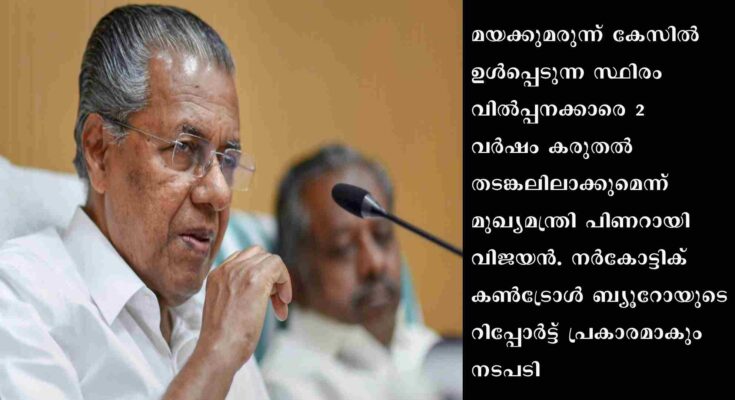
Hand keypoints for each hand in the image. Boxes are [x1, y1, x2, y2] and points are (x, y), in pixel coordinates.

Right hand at [195, 245, 291, 371]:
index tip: (265, 298)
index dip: (260, 275)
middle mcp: (226, 269)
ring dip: (279, 280)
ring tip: (279, 304)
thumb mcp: (226, 308)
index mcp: (216, 275)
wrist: (217, 350)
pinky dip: (285, 281)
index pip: (244, 259)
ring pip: (269, 259)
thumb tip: (262, 290)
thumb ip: (237, 293)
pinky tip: (283, 303)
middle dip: (271, 276)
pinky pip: (277, 265)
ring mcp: (239, 271)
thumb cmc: (223, 339)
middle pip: (258, 255)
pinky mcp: (255, 279)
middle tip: (274, 301)